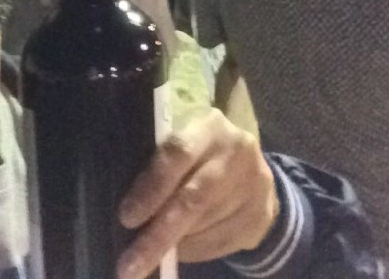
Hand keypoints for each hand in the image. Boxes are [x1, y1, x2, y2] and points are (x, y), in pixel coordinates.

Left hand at [117, 108, 278, 278]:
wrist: (251, 171)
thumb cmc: (199, 157)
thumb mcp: (183, 147)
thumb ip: (159, 167)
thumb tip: (127, 212)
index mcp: (208, 124)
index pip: (177, 154)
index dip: (151, 187)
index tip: (126, 218)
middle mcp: (236, 148)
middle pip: (193, 198)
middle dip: (157, 235)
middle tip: (129, 266)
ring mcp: (255, 182)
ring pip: (205, 225)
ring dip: (175, 244)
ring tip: (151, 256)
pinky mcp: (262, 213)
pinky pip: (221, 242)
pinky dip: (194, 251)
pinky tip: (181, 251)